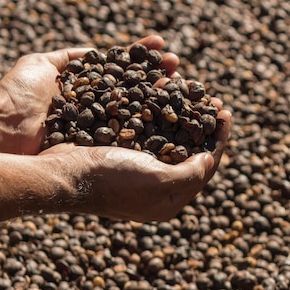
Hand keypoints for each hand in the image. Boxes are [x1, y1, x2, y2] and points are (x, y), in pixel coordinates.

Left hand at [0, 35, 179, 154]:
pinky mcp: (96, 150)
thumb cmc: (18, 93)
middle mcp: (96, 113)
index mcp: (86, 91)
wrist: (2, 126)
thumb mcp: (43, 63)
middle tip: (179, 66)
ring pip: (136, 113)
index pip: (121, 71)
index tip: (163, 44)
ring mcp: (97, 132)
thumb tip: (96, 51)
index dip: (142, 58)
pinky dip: (149, 127)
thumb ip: (72, 58)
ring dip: (161, 98)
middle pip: (134, 91)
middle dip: (158, 77)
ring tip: (183, 84)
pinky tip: (171, 115)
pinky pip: (126, 137)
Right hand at [40, 103, 230, 221]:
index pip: (204, 167)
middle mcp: (153, 186)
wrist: (63, 174)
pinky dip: (154, 110)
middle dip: (201, 123)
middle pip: (188, 151)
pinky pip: (144, 128)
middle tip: (211, 99)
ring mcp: (135, 169)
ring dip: (179, 112)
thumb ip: (190, 173)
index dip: (218, 139)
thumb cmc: (111, 180)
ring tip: (187, 89)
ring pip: (166, 136)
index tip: (225, 111)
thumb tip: (210, 159)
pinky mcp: (118, 152)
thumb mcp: (159, 181)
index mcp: (168, 200)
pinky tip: (158, 92)